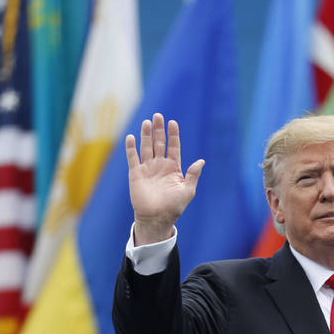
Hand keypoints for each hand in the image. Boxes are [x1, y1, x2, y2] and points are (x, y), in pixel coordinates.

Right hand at [125, 112, 204, 244]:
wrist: (157, 218)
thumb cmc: (174, 206)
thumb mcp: (187, 190)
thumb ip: (193, 174)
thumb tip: (201, 161)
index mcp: (173, 168)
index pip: (173, 147)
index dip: (173, 135)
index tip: (173, 122)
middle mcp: (160, 165)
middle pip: (159, 143)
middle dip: (159, 130)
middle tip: (158, 116)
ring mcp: (147, 168)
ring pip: (146, 147)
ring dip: (146, 135)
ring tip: (147, 122)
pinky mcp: (136, 174)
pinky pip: (133, 158)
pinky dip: (131, 147)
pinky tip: (131, 137)